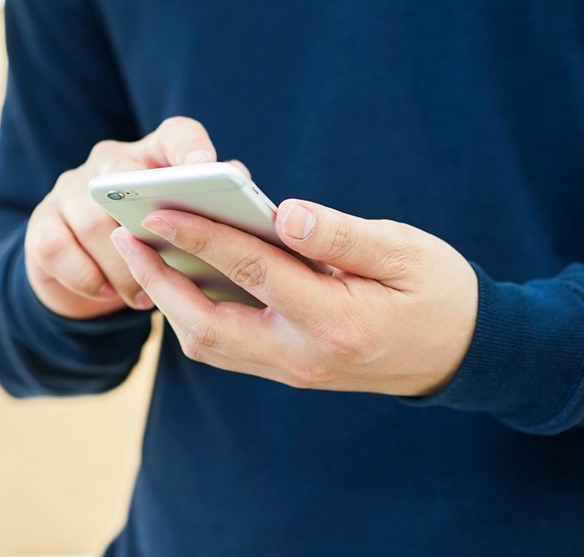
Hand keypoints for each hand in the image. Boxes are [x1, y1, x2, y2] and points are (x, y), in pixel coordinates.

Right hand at [25, 116, 223, 318]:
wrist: (88, 273)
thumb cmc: (154, 246)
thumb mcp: (185, 229)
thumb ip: (213, 213)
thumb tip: (244, 205)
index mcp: (156, 155)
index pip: (177, 135)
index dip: (191, 149)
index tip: (206, 168)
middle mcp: (108, 162)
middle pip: (122, 177)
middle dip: (147, 225)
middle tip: (169, 262)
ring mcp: (68, 191)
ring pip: (91, 222)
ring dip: (122, 267)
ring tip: (144, 297)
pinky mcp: (41, 225)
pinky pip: (59, 250)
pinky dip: (89, 280)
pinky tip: (112, 296)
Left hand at [109, 199, 478, 395]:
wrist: (461, 355)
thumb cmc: (437, 290)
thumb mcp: (403, 251)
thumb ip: (340, 233)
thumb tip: (283, 212)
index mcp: (334, 320)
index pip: (251, 273)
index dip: (200, 238)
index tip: (156, 212)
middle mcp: (303, 355)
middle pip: (208, 324)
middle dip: (159, 279)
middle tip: (122, 234)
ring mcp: (292, 371)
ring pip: (208, 344)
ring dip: (168, 302)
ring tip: (141, 253)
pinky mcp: (287, 371)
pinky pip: (225, 349)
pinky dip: (193, 316)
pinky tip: (180, 279)